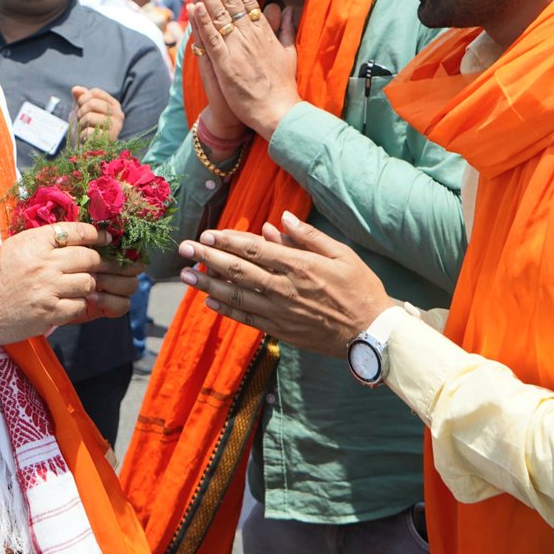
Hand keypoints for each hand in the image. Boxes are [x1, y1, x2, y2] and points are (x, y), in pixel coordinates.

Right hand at [0, 222, 138, 349]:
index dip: (96, 234)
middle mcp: (44, 263)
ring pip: (88, 282)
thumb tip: (71, 239)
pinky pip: (79, 305)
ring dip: (89, 284)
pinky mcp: (49, 313)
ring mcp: (48, 289)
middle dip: (97, 261)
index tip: (105, 238)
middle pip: (88, 257)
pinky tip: (69, 302)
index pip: (76, 231)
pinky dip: (79, 304)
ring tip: (81, 286)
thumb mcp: (13, 247)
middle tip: (98, 265)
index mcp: (34, 242)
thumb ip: (41, 242)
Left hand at [71, 86, 124, 140]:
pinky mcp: (109, 140)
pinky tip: (87, 138)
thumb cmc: (87, 126)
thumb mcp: (83, 108)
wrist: (89, 148)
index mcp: (114, 105)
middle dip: (80, 111)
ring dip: (81, 124)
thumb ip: (81, 97)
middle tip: (81, 119)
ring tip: (84, 128)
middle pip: (92, 103)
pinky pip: (88, 131)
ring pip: (89, 117)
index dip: (83, 98)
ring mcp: (115, 128)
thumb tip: (75, 89)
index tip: (80, 106)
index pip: (95, 92)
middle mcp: (118, 115)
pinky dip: (83, 135)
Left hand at [178, 211, 395, 355]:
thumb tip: (279, 220)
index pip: (254, 249)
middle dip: (207, 258)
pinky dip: (226, 309)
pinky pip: (247, 318)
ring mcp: (280, 311)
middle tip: (183, 248)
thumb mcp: (341, 254)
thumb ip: (307, 236)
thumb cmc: (359, 288)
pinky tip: (210, 300)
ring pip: (236, 295)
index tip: (206, 234)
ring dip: (208, 284)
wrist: (370, 333)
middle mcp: (284, 288)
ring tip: (185, 275)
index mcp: (298, 265)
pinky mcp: (280, 330)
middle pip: (237, 270)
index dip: (226, 241)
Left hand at [186, 0, 299, 140]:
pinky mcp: (226, 65)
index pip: (247, 0)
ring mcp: (238, 49)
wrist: (279, 111)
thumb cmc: (283, 86)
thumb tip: (289, 9)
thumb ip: (287, 29)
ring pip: (219, 15)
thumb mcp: (290, 52)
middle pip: (230, 1)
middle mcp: (250, 36)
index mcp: (264, 32)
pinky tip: (194, 7)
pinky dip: (203, 23)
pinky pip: (212, 40)